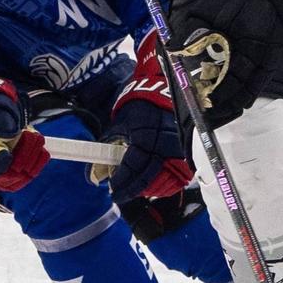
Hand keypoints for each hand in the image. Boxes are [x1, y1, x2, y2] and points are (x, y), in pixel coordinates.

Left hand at [105, 32, 193, 200]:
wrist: (164, 89)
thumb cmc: (140, 105)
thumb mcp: (121, 122)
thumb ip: (110, 146)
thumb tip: (96, 170)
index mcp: (146, 137)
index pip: (133, 167)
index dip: (122, 183)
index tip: (112, 190)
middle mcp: (164, 146)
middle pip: (150, 178)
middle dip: (134, 189)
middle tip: (122, 192)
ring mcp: (178, 150)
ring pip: (167, 180)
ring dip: (150, 189)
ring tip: (137, 189)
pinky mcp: (187, 152)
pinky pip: (180, 176)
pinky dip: (167, 184)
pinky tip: (156, 185)